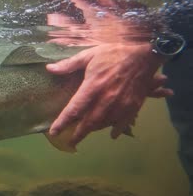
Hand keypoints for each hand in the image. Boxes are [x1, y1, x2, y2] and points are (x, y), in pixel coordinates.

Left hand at [47, 43, 172, 147]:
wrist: (144, 55)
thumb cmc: (114, 53)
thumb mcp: (89, 55)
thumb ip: (68, 64)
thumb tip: (49, 69)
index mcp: (92, 87)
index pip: (74, 109)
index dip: (62, 122)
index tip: (54, 132)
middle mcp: (105, 100)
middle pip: (88, 123)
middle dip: (78, 134)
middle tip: (70, 142)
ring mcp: (120, 105)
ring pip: (104, 124)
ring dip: (94, 130)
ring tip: (86, 133)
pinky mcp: (133, 106)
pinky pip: (123, 124)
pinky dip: (116, 130)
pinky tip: (111, 134)